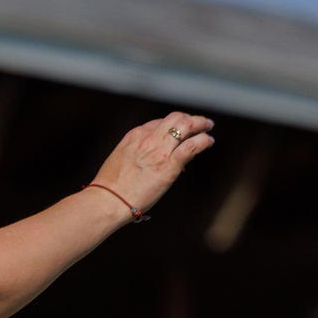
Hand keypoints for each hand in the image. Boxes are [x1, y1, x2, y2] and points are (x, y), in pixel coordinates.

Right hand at [91, 114, 215, 214]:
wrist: (108, 200)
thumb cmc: (110, 188)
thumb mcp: (120, 161)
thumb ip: (135, 155)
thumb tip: (149, 161)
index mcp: (134, 136)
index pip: (159, 123)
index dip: (172, 125)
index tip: (179, 132)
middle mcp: (149, 138)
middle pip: (175, 118)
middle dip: (189, 118)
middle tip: (200, 123)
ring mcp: (160, 150)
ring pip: (186, 126)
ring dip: (200, 124)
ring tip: (208, 127)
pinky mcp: (169, 165)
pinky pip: (191, 146)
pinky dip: (203, 141)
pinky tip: (208, 141)